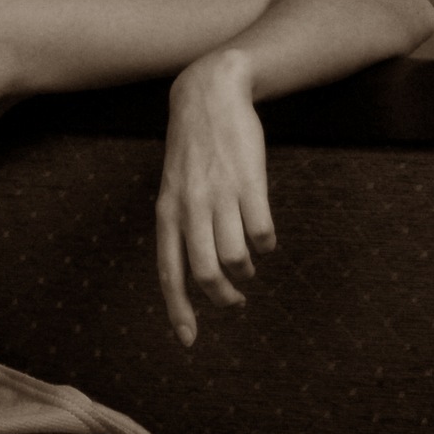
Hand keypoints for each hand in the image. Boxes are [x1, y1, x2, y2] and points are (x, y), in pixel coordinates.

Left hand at [156, 51, 276, 346]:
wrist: (210, 94)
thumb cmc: (193, 148)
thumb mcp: (173, 187)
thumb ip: (179, 226)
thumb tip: (192, 273)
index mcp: (167, 212)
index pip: (168, 272)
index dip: (177, 309)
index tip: (188, 339)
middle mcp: (190, 208)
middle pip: (206, 273)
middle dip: (223, 298)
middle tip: (235, 303)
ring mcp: (220, 195)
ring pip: (236, 256)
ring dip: (246, 271)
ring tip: (249, 267)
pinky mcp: (249, 182)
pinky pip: (262, 231)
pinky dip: (266, 244)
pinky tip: (265, 239)